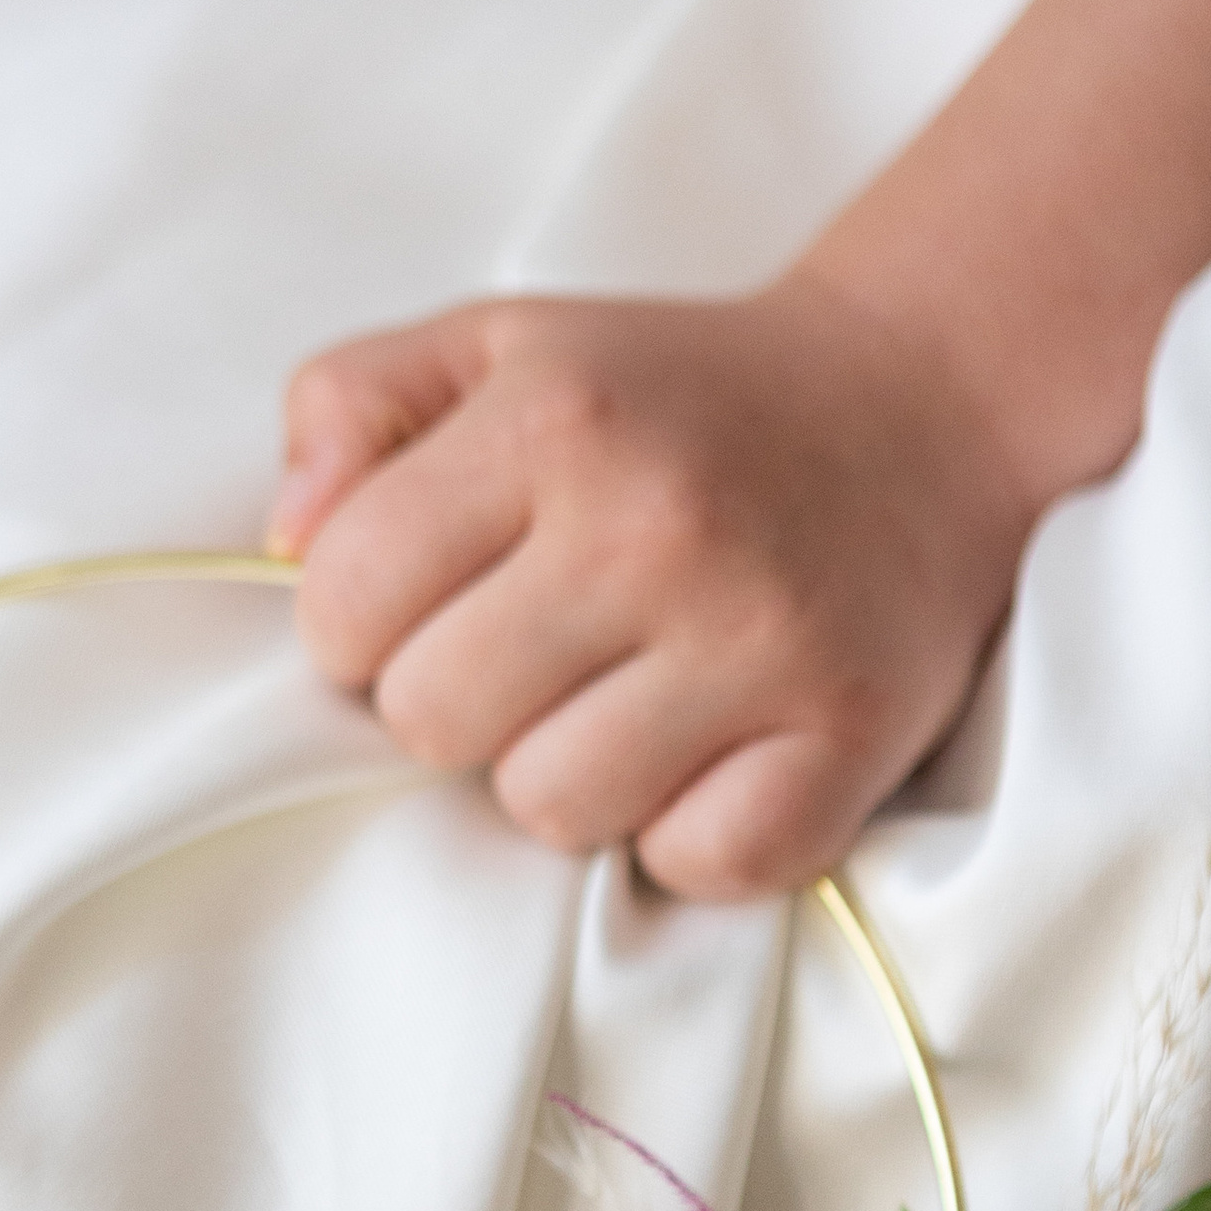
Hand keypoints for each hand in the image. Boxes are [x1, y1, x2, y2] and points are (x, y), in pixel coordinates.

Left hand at [266, 277, 1039, 899]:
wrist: (923, 402)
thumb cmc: (673, 399)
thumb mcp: (499, 348)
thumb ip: (350, 406)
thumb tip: (286, 539)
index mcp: (554, 420)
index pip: (343, 603)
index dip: (359, 625)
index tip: (430, 603)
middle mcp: (655, 527)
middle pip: (432, 723)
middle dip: (458, 704)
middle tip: (533, 655)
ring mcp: (761, 640)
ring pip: (552, 810)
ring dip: (567, 775)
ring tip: (623, 698)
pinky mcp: (848, 738)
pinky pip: (695, 863)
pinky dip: (689, 832)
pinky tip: (710, 749)